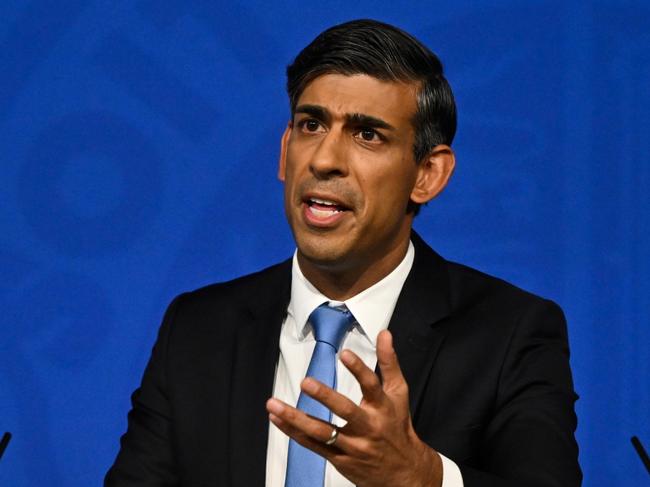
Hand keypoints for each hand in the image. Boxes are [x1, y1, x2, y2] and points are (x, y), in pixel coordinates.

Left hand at [266, 330, 442, 486]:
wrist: (404, 472)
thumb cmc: (397, 425)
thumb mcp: (399, 393)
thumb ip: (389, 362)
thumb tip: (384, 334)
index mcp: (382, 407)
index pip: (371, 385)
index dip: (359, 369)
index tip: (344, 354)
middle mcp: (368, 427)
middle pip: (346, 411)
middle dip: (325, 397)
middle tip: (306, 382)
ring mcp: (352, 445)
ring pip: (322, 432)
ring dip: (296, 418)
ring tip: (274, 405)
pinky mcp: (339, 459)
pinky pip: (313, 445)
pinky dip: (293, 432)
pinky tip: (277, 419)